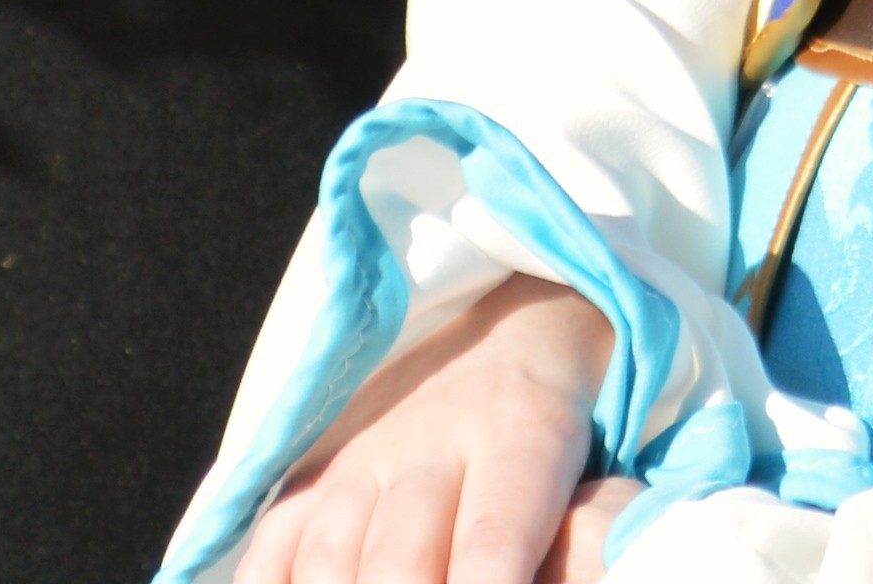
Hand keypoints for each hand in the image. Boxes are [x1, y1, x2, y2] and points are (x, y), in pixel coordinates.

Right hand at [232, 272, 647, 583]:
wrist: (525, 315)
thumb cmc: (579, 416)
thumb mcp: (607, 458)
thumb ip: (587, 530)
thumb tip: (601, 563)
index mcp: (523, 434)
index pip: (494, 539)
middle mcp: (434, 439)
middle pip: (400, 559)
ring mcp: (368, 451)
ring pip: (330, 550)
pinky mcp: (324, 466)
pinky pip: (276, 536)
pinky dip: (265, 580)